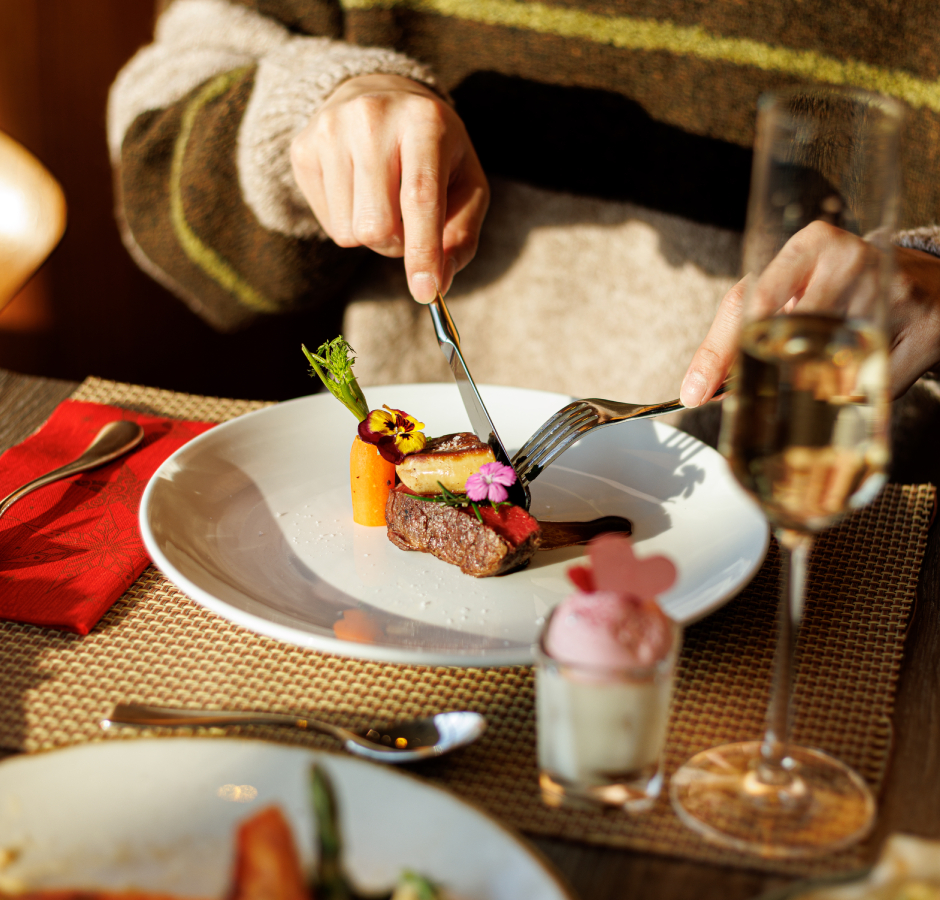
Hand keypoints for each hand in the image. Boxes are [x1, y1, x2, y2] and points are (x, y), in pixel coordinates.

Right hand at [290, 74, 488, 302]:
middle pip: (377, 226)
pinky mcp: (302, 149)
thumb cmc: (434, 151)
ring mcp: (330, 130)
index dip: (422, 251)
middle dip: (397, 245)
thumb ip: (461, 236)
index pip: (420, 198)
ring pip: (349, 232)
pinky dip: (349, 223)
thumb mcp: (466, 184)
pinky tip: (358, 191)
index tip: (426, 292)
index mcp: (424, 121)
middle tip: (409, 224)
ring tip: (384, 201)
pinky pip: (328, 224)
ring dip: (373, 235)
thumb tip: (438, 284)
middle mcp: (372, 118)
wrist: (379, 95)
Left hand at [680, 221, 939, 404]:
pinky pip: (871, 385)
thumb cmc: (839, 289)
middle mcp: (851, 261)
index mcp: (810, 246)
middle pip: (788, 338)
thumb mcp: (790, 291)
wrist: (925, 280)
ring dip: (810, 392)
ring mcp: (891, 292)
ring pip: (829, 367)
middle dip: (764, 378)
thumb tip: (700, 387)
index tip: (696, 393)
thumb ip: (743, 331)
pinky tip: (856, 381)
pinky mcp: (925, 327)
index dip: (719, 353)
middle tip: (753, 405)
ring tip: (813, 386)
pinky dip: (854, 397)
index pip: (751, 304)